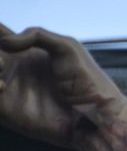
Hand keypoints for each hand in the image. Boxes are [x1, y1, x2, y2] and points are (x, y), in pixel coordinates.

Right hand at [0, 24, 124, 148]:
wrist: (94, 114)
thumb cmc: (87, 80)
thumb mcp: (66, 47)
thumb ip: (36, 35)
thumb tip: (6, 42)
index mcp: (25, 51)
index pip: (0, 36)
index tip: (2, 36)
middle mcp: (12, 68)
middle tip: (4, 58)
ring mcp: (7, 89)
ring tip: (2, 68)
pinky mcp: (6, 110)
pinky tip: (3, 86)